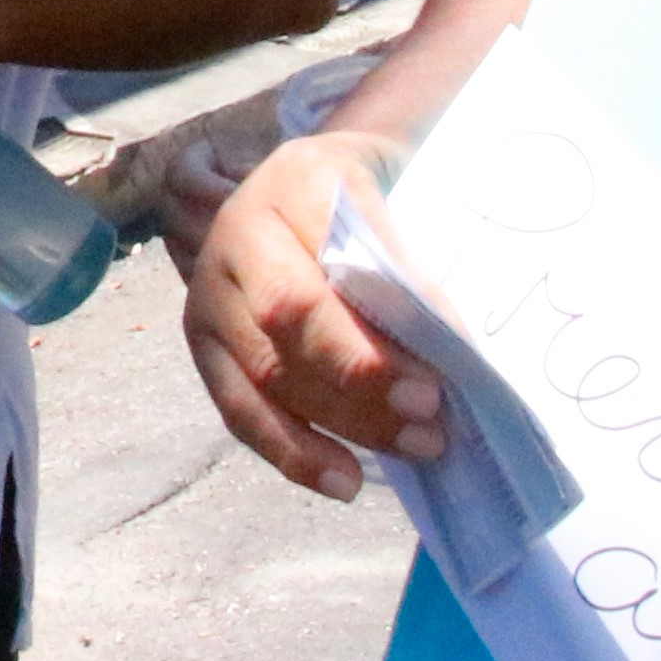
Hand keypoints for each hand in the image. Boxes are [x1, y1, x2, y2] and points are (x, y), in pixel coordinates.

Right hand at [183, 129, 449, 501]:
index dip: (390, 303)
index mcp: (295, 178)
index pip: (337, 249)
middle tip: (433, 410)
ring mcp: (208, 294)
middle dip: (364, 373)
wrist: (316, 191)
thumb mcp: (405, 200)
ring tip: (417, 446)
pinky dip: (295, 454)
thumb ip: (417, 262)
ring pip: (268, 373)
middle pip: (290, 315)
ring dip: (346, 422)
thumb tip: (456, 348)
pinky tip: (344, 482)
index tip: (455, 349)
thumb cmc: (379, 198)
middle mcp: (235, 233)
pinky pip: (241, 412)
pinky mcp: (204, 348)